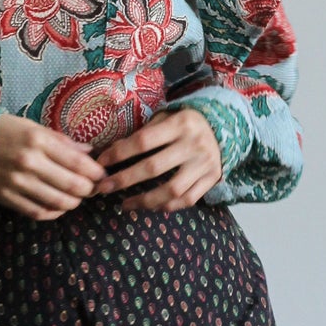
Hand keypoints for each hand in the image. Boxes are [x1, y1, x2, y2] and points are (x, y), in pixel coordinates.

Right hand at [0, 113, 108, 220]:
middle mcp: (29, 163)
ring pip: (58, 203)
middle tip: (93, 189)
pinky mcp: (6, 197)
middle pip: (73, 186)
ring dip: (73, 203)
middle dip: (89, 190)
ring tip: (76, 198)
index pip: (79, 164)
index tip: (102, 175)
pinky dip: (53, 213)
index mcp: (38, 141)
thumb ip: (62, 141)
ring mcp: (17, 183)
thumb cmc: (3, 130)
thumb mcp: (33, 127)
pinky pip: (37, 212)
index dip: (96, 173)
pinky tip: (58, 207)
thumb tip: (89, 153)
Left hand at [91, 108, 222, 211]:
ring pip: (172, 190)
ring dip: (144, 201)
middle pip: (154, 167)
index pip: (143, 141)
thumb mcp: (166, 119)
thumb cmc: (184, 124)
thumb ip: (143, 134)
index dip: (119, 153)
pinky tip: (150, 207)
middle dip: (125, 180)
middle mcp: (194, 144)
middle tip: (104, 188)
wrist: (224, 128)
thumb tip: (110, 153)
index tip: (101, 163)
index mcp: (180, 124)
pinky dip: (167, 206)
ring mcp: (204, 164)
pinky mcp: (212, 178)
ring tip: (124, 204)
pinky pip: (187, 199)